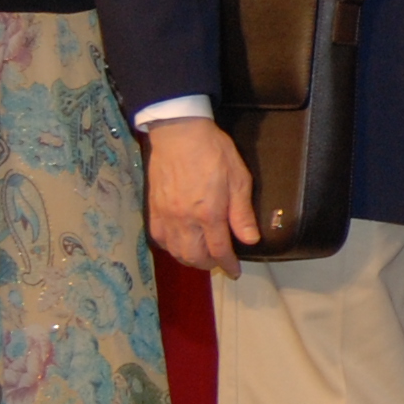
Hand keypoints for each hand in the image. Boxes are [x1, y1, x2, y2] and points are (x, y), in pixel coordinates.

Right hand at [147, 117, 259, 274]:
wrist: (179, 132)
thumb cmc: (212, 151)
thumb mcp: (239, 178)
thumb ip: (242, 213)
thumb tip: (250, 240)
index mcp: (209, 213)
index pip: (219, 251)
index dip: (228, 265)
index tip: (234, 271)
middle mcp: (185, 220)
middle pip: (195, 257)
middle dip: (209, 264)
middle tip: (219, 261)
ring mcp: (166, 215)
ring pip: (176, 251)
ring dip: (190, 259)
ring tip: (201, 256)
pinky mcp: (154, 208)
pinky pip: (159, 238)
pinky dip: (170, 247)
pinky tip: (179, 243)